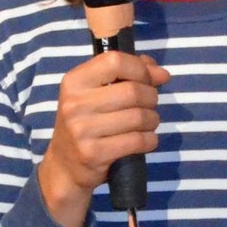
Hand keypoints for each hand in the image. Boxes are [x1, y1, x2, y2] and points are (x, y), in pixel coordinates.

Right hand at [39, 49, 170, 226]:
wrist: (65, 165)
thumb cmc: (87, 122)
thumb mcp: (97, 93)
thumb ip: (128, 75)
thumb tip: (162, 74)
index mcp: (74, 81)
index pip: (115, 61)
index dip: (141, 69)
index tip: (149, 80)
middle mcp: (74, 103)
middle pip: (133, 91)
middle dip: (151, 98)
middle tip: (149, 106)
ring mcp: (82, 129)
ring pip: (139, 117)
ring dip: (152, 120)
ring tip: (146, 123)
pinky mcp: (93, 153)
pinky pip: (138, 140)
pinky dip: (150, 140)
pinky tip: (144, 140)